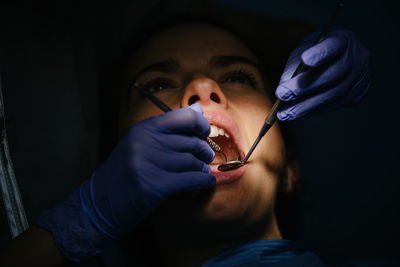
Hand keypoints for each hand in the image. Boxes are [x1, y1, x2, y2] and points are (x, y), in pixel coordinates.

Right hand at [37, 103, 214, 260]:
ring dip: (202, 168)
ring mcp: (148, 163)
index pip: (183, 117)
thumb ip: (169, 128)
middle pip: (190, 142)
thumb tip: (198, 109)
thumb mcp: (140, 144)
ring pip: (191, 162)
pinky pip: (190, 180)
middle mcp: (145, 142)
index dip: (200, 124)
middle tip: (205, 157)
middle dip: (203, 151)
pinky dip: (202, 181)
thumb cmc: (122, 174)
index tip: (204, 133)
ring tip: (202, 171)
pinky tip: (206, 182)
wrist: (98, 204)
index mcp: (142, 129)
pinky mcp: (153, 186)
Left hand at [276, 30, 371, 119]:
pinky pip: (334, 105)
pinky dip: (313, 110)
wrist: (334, 60)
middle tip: (282, 94)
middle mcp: (358, 57)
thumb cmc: (314, 54)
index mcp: (344, 39)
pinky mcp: (357, 94)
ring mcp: (361, 77)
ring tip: (284, 113)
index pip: (334, 45)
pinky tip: (297, 114)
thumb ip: (294, 66)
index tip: (305, 59)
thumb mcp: (302, 52)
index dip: (321, 53)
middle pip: (334, 74)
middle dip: (304, 87)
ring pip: (334, 94)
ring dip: (306, 106)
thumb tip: (284, 87)